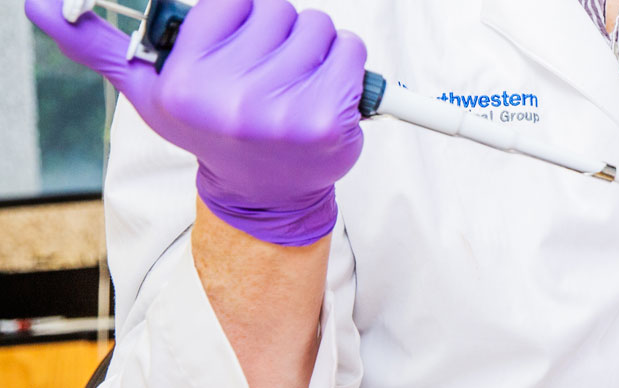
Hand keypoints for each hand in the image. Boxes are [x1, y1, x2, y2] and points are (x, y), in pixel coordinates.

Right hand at [27, 0, 365, 245]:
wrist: (264, 190)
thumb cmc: (208, 126)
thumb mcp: (148, 88)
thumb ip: (98, 42)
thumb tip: (38, 4)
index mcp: (183, 83)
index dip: (240, 15)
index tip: (235, 43)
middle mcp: (228, 100)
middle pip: (278, 9)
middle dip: (277, 31)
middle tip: (266, 69)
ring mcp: (280, 113)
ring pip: (317, 27)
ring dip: (312, 48)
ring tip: (291, 82)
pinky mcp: (327, 121)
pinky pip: (350, 52)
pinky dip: (344, 64)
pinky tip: (322, 92)